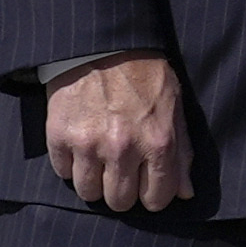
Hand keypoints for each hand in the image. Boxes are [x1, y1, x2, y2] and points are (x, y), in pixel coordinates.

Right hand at [41, 51, 186, 214]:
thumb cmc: (144, 74)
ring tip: (99, 160)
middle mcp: (123, 149)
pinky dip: (70, 164)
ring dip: (94, 181)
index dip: (152, 195)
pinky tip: (80, 146)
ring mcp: (88, 144)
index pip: (155, 198)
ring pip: (89, 193)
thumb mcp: (174, 107)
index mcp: (157, 143)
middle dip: (122, 191)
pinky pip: (63, 172)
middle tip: (120, 171)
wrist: (103, 44)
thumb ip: (181, 153)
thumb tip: (185, 193)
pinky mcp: (60, 136)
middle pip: (119, 201)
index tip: (146, 185)